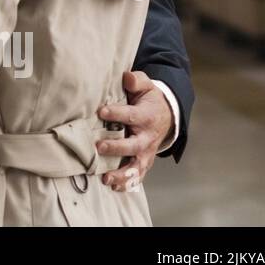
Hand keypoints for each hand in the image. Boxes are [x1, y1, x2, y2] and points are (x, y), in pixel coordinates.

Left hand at [96, 70, 171, 191]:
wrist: (165, 115)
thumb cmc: (148, 99)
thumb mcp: (146, 86)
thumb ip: (136, 81)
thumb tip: (127, 77)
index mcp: (146, 116)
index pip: (132, 115)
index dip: (117, 114)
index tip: (101, 111)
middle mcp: (147, 137)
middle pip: (133, 145)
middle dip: (117, 147)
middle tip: (99, 147)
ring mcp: (146, 151)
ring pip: (136, 166)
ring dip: (122, 173)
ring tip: (106, 178)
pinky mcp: (144, 161)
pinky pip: (138, 175)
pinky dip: (128, 183)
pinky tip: (114, 187)